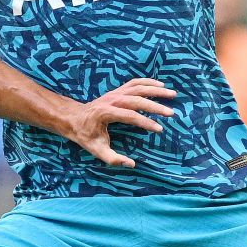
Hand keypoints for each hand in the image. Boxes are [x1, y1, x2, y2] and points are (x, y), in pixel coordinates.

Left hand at [57, 78, 176, 168]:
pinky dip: (148, 82)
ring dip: (156, 90)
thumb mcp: (95, 149)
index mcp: (106, 113)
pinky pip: (135, 82)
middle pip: (137, 99)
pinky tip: (161, 85)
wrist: (74, 118)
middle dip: (155, 106)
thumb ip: (112, 158)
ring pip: (138, 87)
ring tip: (173, 95)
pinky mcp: (117, 90)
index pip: (130, 116)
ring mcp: (115, 93)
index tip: (160, 129)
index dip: (145, 122)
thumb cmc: (85, 135)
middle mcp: (111, 99)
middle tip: (171, 113)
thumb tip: (131, 164)